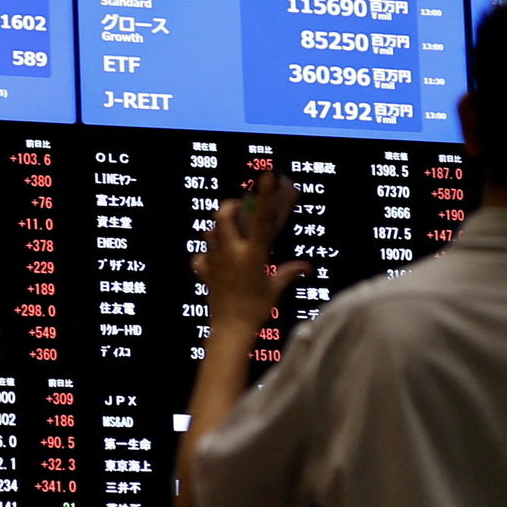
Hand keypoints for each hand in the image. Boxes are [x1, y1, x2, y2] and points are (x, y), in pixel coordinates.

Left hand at [192, 173, 310, 333]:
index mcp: (253, 254)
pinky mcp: (206, 274)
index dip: (264, 196)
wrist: (232, 329)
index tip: (266, 177)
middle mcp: (232, 253)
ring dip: (218, 228)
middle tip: (238, 207)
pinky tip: (213, 258)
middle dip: (230, 207)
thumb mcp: (276, 288)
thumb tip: (306, 266)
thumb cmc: (257, 309)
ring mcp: (216, 262)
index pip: (260, 219)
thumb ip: (289, 272)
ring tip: (228, 232)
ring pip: (209, 233)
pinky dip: (205, 255)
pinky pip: (200, 257)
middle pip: (223, 217)